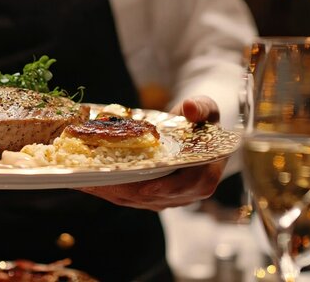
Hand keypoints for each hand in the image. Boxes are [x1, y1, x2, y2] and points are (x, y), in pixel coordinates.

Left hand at [79, 96, 225, 210]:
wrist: (189, 130)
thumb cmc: (197, 119)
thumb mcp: (202, 108)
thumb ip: (199, 107)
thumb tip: (189, 107)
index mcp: (210, 167)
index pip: (195, 183)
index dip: (172, 187)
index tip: (149, 187)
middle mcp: (195, 187)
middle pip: (167, 198)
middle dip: (139, 194)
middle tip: (114, 187)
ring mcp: (177, 196)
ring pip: (151, 202)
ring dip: (125, 196)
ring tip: (103, 186)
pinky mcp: (161, 198)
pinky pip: (140, 201)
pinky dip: (120, 194)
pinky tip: (100, 186)